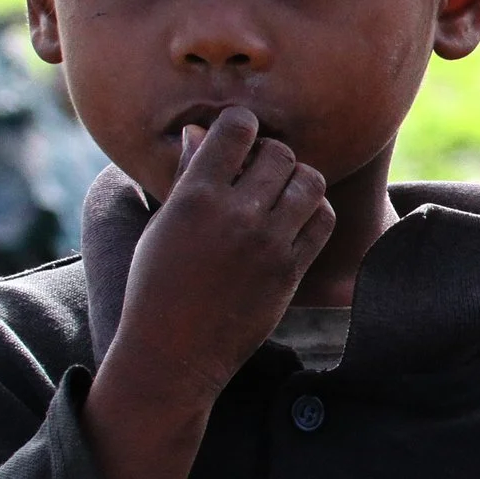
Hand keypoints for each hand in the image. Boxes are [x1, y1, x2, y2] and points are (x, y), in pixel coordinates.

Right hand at [109, 106, 334, 401]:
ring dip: (297, 180)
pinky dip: (315, 211)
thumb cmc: (156, 285)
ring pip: (310, 180)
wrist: (173, 354)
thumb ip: (186, 177)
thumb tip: (197, 132)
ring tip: (280, 193)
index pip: (236, 128)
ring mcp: (268, 244)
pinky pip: (323, 220)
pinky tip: (295, 219)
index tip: (237, 137)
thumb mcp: (160, 226)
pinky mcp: (291, 271)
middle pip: (279, 152)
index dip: (240, 125)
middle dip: (270, 155)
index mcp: (195, 198)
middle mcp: (236, 216)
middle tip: (258, 171)